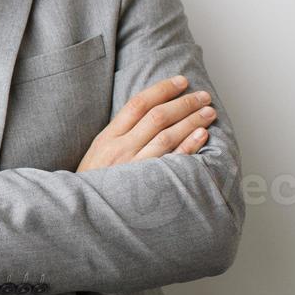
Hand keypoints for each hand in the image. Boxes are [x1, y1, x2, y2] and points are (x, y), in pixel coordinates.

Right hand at [76, 75, 216, 172]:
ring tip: (208, 112)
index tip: (181, 82)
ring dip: (191, 121)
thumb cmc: (94, 183)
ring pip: (167, 136)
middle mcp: (121, 149)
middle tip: (203, 96)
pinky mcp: (147, 184)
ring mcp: (134, 166)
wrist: (86, 213)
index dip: (162, 89)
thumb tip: (147, 114)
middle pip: (157, 117)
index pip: (138, 104)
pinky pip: (172, 161)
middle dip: (183, 103)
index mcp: (108, 138)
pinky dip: (188, 146)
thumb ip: (119, 134)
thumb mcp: (97, 153)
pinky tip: (202, 135)